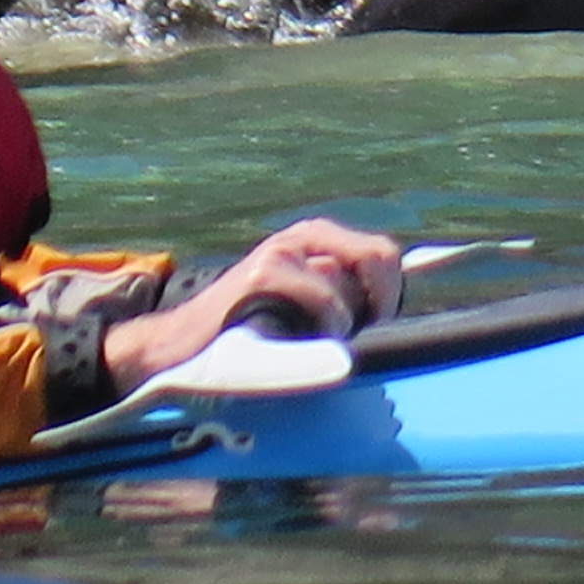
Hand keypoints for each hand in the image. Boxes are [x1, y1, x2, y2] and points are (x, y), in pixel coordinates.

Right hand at [103, 219, 406, 393]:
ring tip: (307, 338)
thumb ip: (348, 297)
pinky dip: (323, 325)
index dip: (393, 292)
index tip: (379, 324)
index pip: (384, 254)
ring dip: (340, 323)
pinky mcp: (264, 273)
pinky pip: (324, 299)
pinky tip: (296, 337)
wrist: (183, 346)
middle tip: (358, 333)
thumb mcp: (307, 307)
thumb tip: (400, 301)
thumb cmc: (254, 330)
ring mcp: (283, 250)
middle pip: (380, 256)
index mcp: (320, 240)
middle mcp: (305, 237)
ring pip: (349, 286)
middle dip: (380, 301)